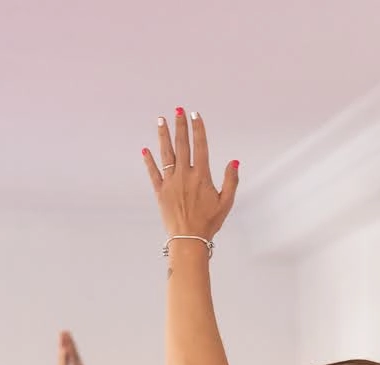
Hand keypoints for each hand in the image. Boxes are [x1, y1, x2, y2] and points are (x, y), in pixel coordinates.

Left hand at [145, 108, 238, 242]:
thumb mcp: (226, 202)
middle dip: (180, 126)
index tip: (195, 115)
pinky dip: (149, 161)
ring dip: (163, 136)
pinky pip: (153, 173)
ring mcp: (171, 183)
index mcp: (201, 176)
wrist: (188, 239)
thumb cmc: (208, 222)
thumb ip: (231, 180)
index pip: (200, 145)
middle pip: (182, 145)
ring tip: (161, 120)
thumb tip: (234, 161)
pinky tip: (145, 149)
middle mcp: (185, 175)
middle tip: (177, 110)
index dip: (198, 128)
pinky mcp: (160, 192)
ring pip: (166, 154)